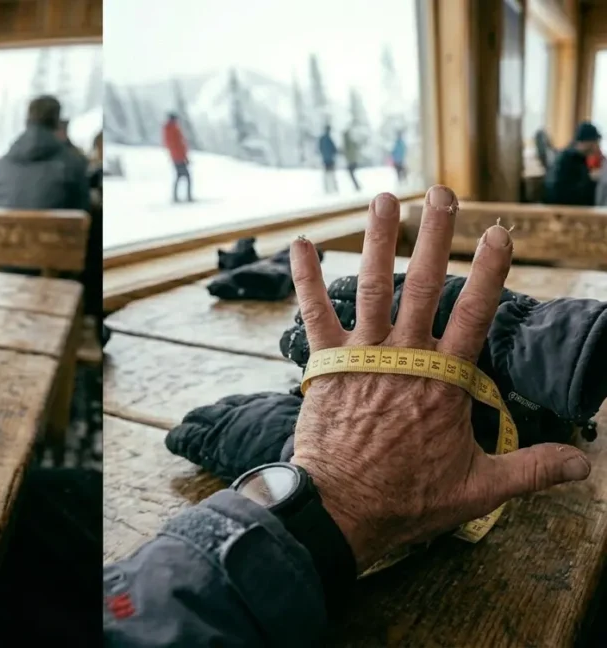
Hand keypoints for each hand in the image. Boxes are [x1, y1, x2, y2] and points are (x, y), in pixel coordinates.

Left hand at [289, 186, 590, 571]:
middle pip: (422, 284)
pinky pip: (314, 313)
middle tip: (443, 193)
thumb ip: (532, 469)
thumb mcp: (480, 487)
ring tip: (384, 199)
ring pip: (371, 287)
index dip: (488, 270)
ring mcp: (360, 356)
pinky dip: (305, 278)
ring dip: (377, 240)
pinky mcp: (323, 364)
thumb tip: (586, 464)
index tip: (498, 233)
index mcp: (443, 379)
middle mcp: (403, 356)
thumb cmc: (408, 498)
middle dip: (434, 236)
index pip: (475, 312)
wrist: (341, 509)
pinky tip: (299, 243)